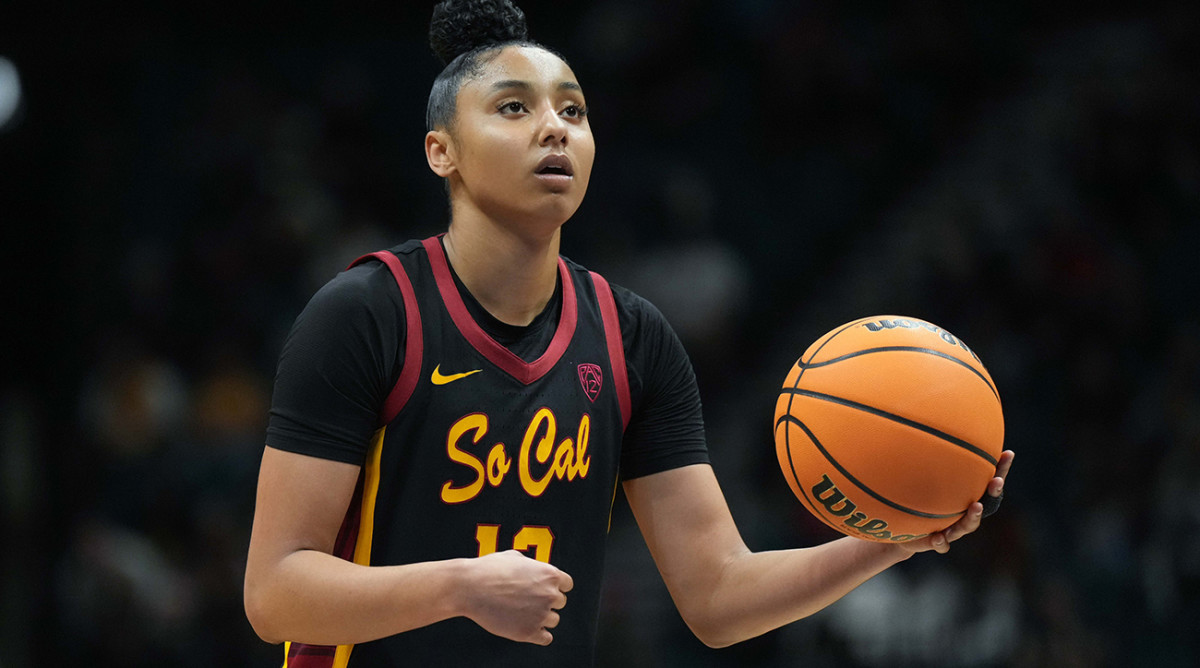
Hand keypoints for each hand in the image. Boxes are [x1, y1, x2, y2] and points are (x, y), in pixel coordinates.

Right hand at [459, 550, 573, 644]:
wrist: (469, 587)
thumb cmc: (489, 569)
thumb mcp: (515, 557)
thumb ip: (533, 566)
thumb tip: (537, 571)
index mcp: (550, 574)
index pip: (567, 585)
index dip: (554, 586)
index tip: (542, 589)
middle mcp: (550, 594)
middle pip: (560, 603)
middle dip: (546, 601)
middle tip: (526, 600)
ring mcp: (540, 614)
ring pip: (553, 620)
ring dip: (541, 617)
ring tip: (521, 612)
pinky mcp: (529, 632)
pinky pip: (546, 638)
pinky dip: (539, 634)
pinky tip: (527, 627)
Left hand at [900, 450, 1014, 554]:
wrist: (906, 533)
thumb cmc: (920, 503)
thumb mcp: (923, 481)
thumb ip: (930, 461)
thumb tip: (933, 429)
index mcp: (966, 499)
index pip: (988, 482)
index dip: (1000, 469)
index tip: (1008, 452)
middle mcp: (964, 514)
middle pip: (985, 504)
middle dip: (992, 492)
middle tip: (997, 481)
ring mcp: (953, 530)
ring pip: (967, 526)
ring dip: (973, 516)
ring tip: (975, 506)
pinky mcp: (937, 542)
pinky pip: (942, 545)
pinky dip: (941, 542)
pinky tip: (938, 537)